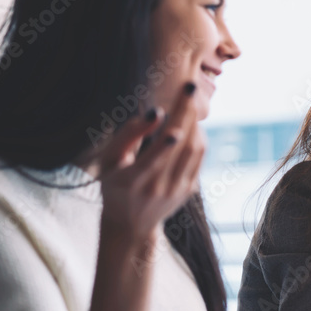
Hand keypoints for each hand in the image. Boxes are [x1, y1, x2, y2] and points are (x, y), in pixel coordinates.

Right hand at [97, 83, 205, 241]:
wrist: (131, 224)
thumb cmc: (115, 184)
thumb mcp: (111, 161)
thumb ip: (129, 135)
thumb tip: (155, 112)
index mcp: (134, 181)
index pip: (153, 158)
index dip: (163, 137)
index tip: (167, 111)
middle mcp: (159, 187)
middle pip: (181, 146)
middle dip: (186, 113)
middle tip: (189, 86)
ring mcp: (178, 190)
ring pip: (194, 149)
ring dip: (194, 121)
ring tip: (188, 99)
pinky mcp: (189, 189)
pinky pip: (199, 156)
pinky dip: (197, 135)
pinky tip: (190, 122)